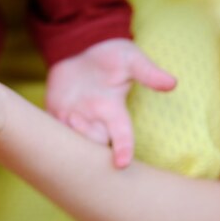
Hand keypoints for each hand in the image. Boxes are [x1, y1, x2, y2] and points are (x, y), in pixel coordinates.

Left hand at [46, 38, 175, 167]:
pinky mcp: (55, 113)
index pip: (122, 137)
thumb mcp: (130, 58)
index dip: (124, 150)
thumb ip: (147, 72)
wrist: (81, 56)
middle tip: (79, 120)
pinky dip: (48, 130)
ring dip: (69, 132)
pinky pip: (50, 130)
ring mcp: (74, 118)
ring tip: (70, 114)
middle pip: (95, 143)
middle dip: (88, 140)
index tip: (122, 164)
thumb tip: (172, 83)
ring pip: (72, 140)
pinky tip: (50, 119)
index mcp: (114, 112)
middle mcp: (95, 120)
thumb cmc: (111, 59)